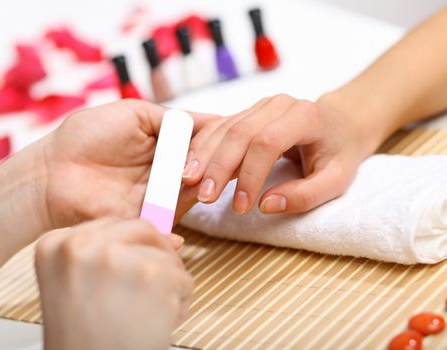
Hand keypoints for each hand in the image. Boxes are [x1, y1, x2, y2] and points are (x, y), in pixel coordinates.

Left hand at [0, 99, 216, 239]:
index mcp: (163, 145)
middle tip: (215, 158)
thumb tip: (213, 119)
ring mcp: (154, 197)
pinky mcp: (142, 219)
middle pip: (200, 170)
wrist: (51, 171)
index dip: (214, 142)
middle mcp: (163, 171)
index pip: (199, 144)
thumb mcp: (133, 114)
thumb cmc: (86, 136)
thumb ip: (171, 118)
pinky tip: (190, 206)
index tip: (229, 135)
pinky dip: (176, 226)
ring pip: (189, 195)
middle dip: (210, 165)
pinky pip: (166, 224)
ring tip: (201, 178)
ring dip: (198, 188)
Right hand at [35, 218, 193, 349]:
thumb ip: (102, 254)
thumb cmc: (84, 342)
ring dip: (168, 282)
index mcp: (54, 245)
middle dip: (156, 256)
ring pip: (166, 254)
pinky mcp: (150, 275)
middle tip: (150, 288)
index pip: (110, 225)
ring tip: (150, 313)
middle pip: (142, 229)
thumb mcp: (73, 285)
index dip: (130, 249)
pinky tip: (160, 321)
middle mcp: (80, 245)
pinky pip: (182, 278)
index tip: (130, 272)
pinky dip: (180, 302)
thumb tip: (166, 235)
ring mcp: (115, 257)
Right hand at [179, 94, 382, 214]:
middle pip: (239, 132)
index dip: (250, 175)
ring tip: (187, 181)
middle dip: (218, 166)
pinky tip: (191, 166)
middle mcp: (278, 104)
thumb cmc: (339, 153)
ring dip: (204, 156)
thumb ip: (305, 195)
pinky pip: (219, 127)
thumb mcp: (336, 181)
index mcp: (305, 116)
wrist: (340, 123)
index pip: (268, 142)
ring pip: (224, 128)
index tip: (240, 206)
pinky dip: (202, 147)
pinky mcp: (247, 113)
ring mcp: (260, 106)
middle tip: (204, 195)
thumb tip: (266, 205)